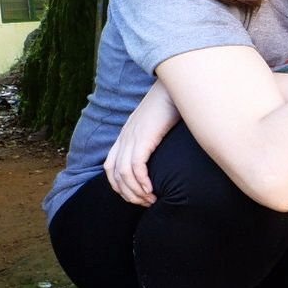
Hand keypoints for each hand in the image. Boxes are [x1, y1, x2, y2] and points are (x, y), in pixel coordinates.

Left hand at [104, 83, 179, 205]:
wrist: (176, 84)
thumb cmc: (175, 102)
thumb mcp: (160, 121)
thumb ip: (158, 136)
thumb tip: (167, 151)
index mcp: (126, 134)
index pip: (110, 166)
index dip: (120, 185)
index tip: (137, 194)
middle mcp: (125, 137)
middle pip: (114, 175)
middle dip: (127, 194)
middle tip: (145, 203)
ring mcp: (132, 137)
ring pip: (124, 175)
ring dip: (136, 192)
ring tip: (151, 200)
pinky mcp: (143, 138)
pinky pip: (136, 168)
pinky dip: (141, 183)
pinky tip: (152, 190)